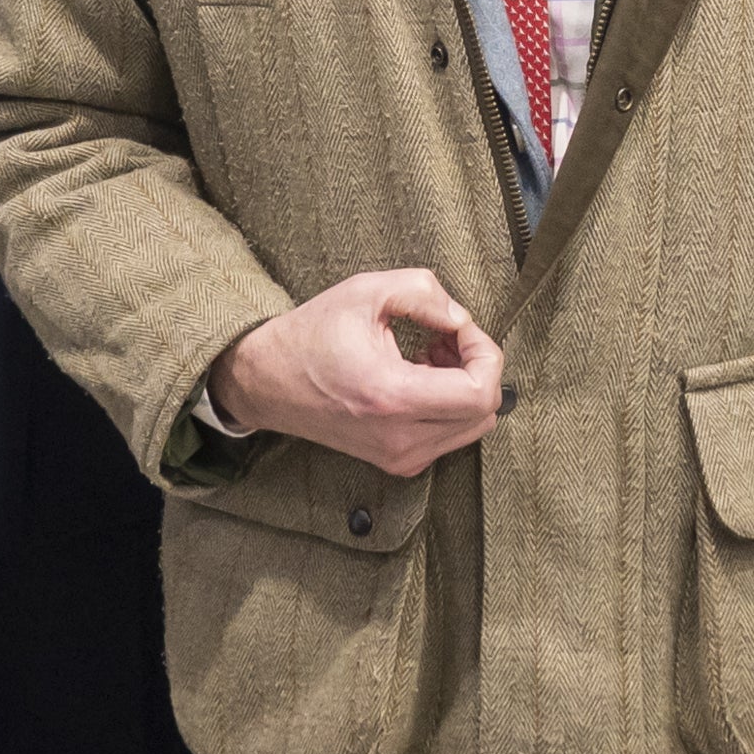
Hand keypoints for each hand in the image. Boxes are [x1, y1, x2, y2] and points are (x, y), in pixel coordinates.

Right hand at [206, 269, 505, 477]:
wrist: (267, 382)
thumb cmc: (312, 335)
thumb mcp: (366, 291)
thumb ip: (424, 294)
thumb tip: (462, 319)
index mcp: (392, 397)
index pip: (480, 393)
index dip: (486, 353)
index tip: (461, 327)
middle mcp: (399, 438)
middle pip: (484, 413)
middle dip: (479, 366)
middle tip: (447, 336)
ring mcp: (399, 457)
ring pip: (472, 427)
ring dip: (467, 386)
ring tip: (432, 352)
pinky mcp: (396, 462)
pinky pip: (450, 436)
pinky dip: (450, 404)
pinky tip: (422, 373)